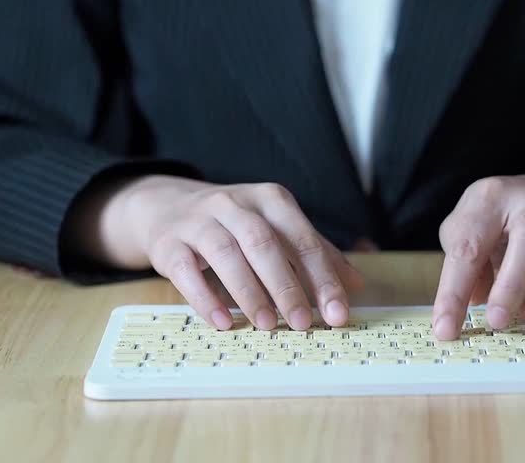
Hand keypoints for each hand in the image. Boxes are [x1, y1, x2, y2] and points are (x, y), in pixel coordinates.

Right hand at [67, 175, 362, 329]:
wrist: (168, 207)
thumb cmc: (236, 224)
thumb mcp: (277, 228)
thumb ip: (316, 254)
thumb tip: (356, 285)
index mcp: (271, 200)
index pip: (303, 240)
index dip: (322, 278)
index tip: (338, 312)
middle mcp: (235, 204)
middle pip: (265, 244)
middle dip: (286, 286)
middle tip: (303, 323)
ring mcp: (199, 221)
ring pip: (226, 253)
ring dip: (249, 292)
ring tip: (266, 324)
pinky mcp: (170, 243)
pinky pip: (187, 271)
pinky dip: (205, 298)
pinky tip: (223, 322)